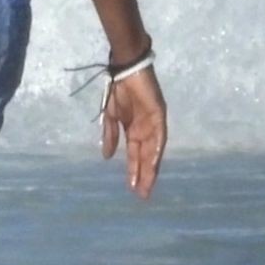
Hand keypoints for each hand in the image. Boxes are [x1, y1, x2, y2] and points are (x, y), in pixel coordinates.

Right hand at [100, 67, 166, 199]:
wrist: (125, 69)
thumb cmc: (118, 89)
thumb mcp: (110, 116)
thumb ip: (110, 136)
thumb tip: (105, 156)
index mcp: (134, 130)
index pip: (135, 155)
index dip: (133, 171)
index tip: (131, 188)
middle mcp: (146, 130)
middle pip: (145, 157)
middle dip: (144, 175)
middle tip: (142, 195)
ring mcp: (154, 124)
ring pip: (153, 151)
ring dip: (151, 168)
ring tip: (147, 186)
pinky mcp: (159, 116)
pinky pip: (159, 137)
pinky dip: (156, 151)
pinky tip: (153, 164)